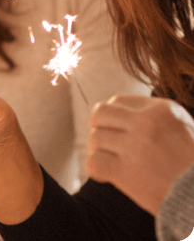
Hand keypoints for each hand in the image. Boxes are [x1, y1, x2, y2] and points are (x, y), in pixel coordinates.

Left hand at [85, 94, 193, 215]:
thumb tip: (115, 110)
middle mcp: (146, 123)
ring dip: (98, 150)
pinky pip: (92, 162)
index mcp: (160, 109)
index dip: (111, 115)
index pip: (117, 100)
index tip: (115, 129)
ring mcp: (135, 146)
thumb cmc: (190, 162)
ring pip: (95, 138)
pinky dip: (94, 168)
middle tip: (106, 141)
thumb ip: (151, 115)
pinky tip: (105, 174)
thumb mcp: (180, 126)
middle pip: (99, 113)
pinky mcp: (126, 172)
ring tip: (110, 160)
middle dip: (98, 127)